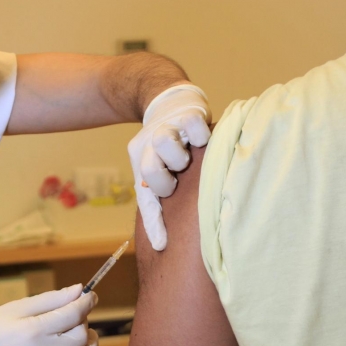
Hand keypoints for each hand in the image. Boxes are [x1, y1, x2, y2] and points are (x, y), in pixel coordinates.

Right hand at [0, 285, 111, 345]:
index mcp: (34, 329)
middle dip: (84, 322)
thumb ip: (50, 299)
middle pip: (80, 336)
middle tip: (75, 317)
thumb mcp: (16, 308)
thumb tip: (79, 290)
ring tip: (86, 339)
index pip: (74, 313)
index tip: (91, 296)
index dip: (87, 302)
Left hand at [128, 84, 211, 250]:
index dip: (155, 216)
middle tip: (178, 175)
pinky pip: (195, 127)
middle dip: (168, 178)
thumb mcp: (153, 174)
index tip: (164, 240)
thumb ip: (154, 207)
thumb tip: (159, 245)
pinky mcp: (189, 113)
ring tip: (189, 155)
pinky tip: (203, 140)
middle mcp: (151, 145)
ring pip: (167, 145)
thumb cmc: (164, 148)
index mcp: (142, 160)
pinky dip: (201, 136)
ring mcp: (169, 127)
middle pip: (150, 169)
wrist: (166, 100)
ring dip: (181, 156)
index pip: (145, 193)